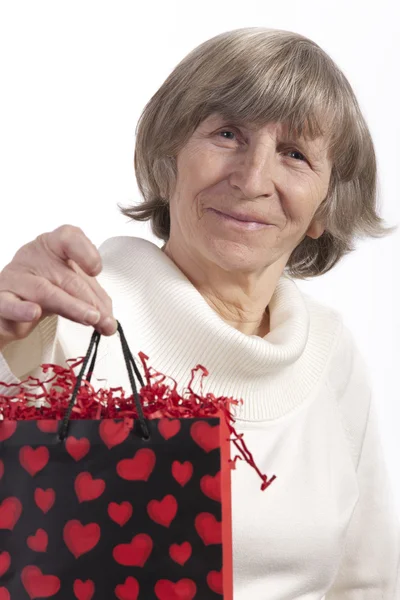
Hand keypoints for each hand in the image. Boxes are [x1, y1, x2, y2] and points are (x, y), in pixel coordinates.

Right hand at [0, 224, 116, 350]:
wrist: (14, 304)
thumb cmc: (47, 286)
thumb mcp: (73, 287)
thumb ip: (94, 301)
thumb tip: (109, 323)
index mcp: (53, 245)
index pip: (69, 238)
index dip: (85, 252)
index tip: (97, 270)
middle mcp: (33, 257)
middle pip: (66, 276)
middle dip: (90, 300)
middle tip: (105, 318)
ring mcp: (16, 278)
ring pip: (45, 291)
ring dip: (72, 307)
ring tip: (90, 318)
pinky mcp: (1, 299)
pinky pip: (10, 304)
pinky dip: (22, 310)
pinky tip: (34, 313)